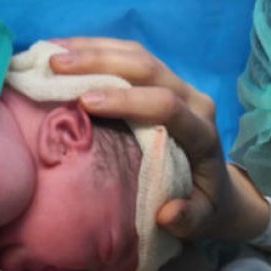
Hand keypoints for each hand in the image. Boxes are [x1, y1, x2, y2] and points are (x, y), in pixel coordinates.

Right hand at [47, 38, 244, 241]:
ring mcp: (179, 84)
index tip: (86, 102)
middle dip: (101, 63)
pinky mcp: (163, 79)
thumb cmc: (203, 204)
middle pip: (148, 68)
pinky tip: (65, 51)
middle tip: (56, 66)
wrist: (218, 185)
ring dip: (93, 50)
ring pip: (137, 55)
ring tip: (52, 53)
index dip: (126, 100)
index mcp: (202, 133)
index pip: (166, 105)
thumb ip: (189, 219)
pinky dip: (97, 50)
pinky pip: (131, 56)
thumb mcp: (201, 221)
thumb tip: (168, 212)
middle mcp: (194, 100)